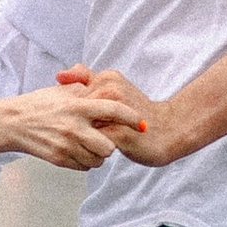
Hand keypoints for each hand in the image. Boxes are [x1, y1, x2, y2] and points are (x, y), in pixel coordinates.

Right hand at [0, 82, 135, 171]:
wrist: (11, 122)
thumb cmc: (39, 104)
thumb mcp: (63, 91)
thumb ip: (87, 89)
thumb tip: (110, 88)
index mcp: (77, 105)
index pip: (113, 110)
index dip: (131, 117)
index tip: (142, 123)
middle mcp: (73, 126)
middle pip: (109, 146)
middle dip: (111, 144)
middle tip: (106, 138)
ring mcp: (66, 145)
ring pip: (98, 160)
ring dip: (99, 155)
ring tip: (90, 144)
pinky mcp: (58, 159)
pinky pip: (85, 167)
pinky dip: (86, 161)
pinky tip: (78, 151)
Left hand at [56, 66, 177, 164]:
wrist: (168, 130)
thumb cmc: (137, 111)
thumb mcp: (113, 86)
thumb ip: (87, 78)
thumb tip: (59, 75)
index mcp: (107, 79)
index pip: (72, 93)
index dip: (67, 110)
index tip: (66, 119)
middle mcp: (111, 92)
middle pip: (74, 110)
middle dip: (68, 123)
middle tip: (66, 133)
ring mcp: (116, 113)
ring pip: (83, 126)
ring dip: (77, 136)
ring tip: (77, 142)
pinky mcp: (120, 134)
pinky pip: (94, 142)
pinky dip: (87, 148)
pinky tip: (87, 152)